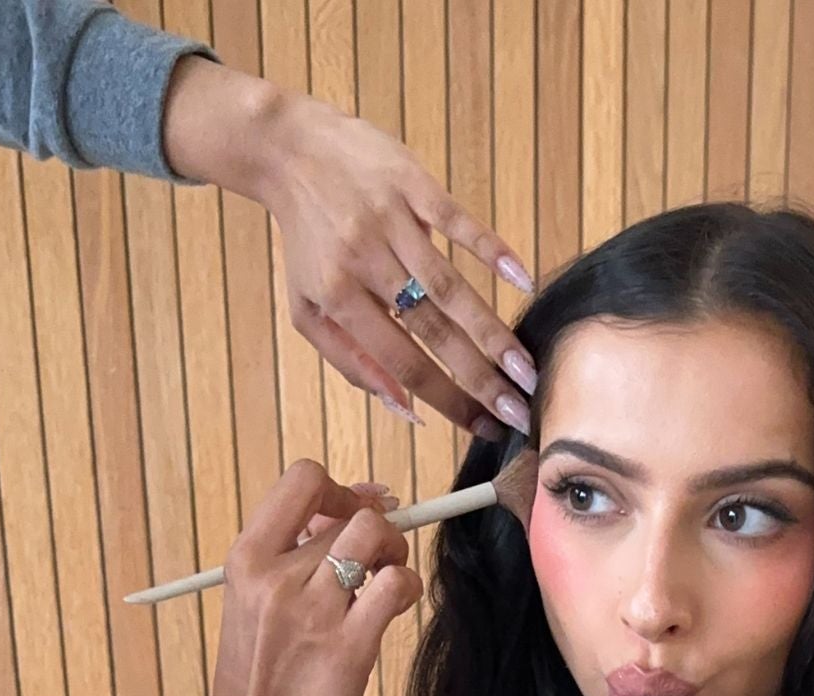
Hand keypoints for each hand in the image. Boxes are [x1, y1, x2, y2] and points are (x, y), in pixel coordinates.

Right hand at [158, 460, 420, 695]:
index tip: (356, 510)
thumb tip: (353, 505)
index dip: (342, 489)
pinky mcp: (348, 645)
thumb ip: (294, 556)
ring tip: (386, 582)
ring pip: (376, 537)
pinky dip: (407, 588)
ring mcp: (313, 610)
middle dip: (378, 529)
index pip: (302, 480)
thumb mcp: (255, 605)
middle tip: (379, 561)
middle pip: (350, 513)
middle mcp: (276, 576)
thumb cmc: (258, 678)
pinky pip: (396, 585)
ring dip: (395, 551)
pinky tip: (395, 608)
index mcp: (246, 559)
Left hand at [162, 57, 535, 437]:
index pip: (403, 362)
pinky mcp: (412, 184)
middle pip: (432, 331)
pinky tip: (523, 280)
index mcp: (339, 298)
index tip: (485, 428)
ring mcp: (391, 221)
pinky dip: (491, 250)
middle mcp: (366, 262)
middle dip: (480, 377)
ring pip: (449, 285)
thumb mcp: (309, 308)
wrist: (288, 149)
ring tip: (526, 368)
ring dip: (491, 330)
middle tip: (520, 412)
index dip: (447, 400)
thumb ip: (352, 362)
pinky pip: (457, 221)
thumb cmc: (306, 240)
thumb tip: (406, 410)